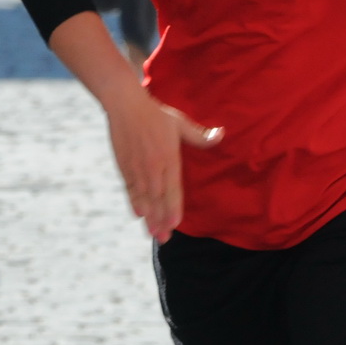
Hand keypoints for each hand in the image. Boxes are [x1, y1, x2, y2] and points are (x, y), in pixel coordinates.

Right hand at [102, 87, 223, 242]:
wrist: (125, 105)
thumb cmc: (157, 114)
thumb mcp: (181, 123)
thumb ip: (200, 136)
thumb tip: (221, 135)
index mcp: (168, 158)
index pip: (172, 188)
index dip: (173, 207)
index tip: (176, 223)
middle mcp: (152, 167)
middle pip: (157, 199)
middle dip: (161, 220)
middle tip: (165, 238)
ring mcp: (136, 168)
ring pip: (143, 198)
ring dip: (148, 217)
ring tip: (152, 234)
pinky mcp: (124, 166)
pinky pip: (130, 189)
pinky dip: (134, 203)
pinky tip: (138, 215)